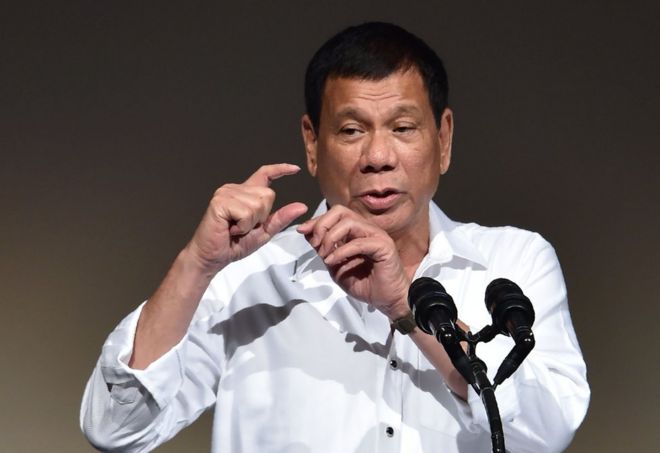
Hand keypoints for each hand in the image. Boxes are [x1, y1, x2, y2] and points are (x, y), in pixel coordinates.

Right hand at [188, 163, 307, 273]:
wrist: (213, 257)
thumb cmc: (233, 245)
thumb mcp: (264, 232)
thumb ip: (281, 218)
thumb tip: (302, 206)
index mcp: (246, 194)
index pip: (265, 175)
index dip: (280, 170)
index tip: (296, 169)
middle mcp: (235, 189)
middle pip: (267, 194)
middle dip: (262, 216)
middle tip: (243, 227)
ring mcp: (226, 193)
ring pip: (258, 204)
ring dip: (250, 223)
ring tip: (235, 229)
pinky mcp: (220, 201)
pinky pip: (246, 212)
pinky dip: (243, 226)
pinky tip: (230, 229)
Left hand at [297, 205, 409, 319]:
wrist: (387, 301)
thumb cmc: (365, 284)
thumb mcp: (335, 266)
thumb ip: (323, 249)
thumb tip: (307, 233)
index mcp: (356, 231)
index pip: (334, 214)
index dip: (316, 221)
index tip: (302, 231)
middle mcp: (366, 229)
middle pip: (340, 211)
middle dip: (322, 224)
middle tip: (315, 243)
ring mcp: (376, 235)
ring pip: (349, 222)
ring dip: (330, 238)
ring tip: (324, 255)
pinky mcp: (383, 246)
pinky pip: (358, 242)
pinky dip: (341, 251)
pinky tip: (332, 261)